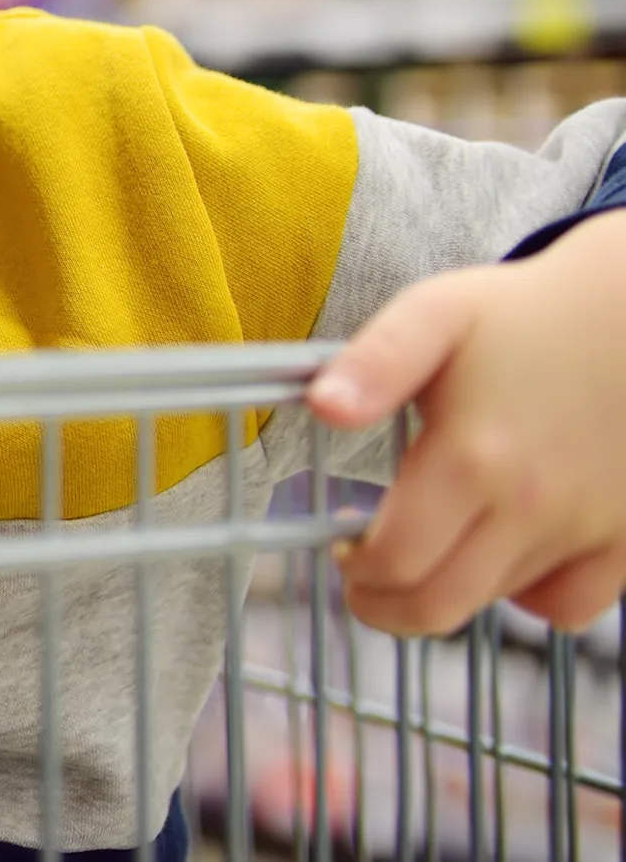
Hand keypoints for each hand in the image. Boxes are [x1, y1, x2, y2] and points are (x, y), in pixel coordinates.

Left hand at [309, 209, 625, 636]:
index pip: (397, 560)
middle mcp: (532, 506)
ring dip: (449, 588)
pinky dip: (534, 597)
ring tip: (430, 545)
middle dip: (386, 604)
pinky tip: (506, 556)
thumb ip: (374, 361)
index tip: (342, 549)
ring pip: (496, 602)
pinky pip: (572, 606)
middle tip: (364, 580)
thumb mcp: (436, 313)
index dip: (357, 570)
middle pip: (440, 603)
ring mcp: (584, 528)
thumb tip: (323, 407)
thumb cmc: (524, 315)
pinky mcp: (625, 537)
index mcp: (473, 457)